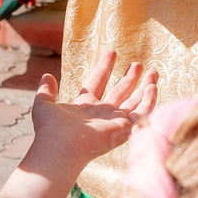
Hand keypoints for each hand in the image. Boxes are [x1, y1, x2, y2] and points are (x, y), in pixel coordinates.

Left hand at [22, 50, 158, 186]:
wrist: (61, 145)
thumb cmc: (50, 128)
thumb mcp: (44, 104)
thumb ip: (46, 90)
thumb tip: (47, 76)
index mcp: (85, 106)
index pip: (98, 81)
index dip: (105, 67)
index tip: (112, 52)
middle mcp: (102, 113)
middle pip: (120, 91)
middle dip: (129, 77)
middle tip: (138, 63)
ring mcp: (114, 121)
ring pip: (134, 102)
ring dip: (144, 87)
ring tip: (153, 72)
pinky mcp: (124, 129)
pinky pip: (141, 114)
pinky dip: (149, 101)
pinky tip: (152, 87)